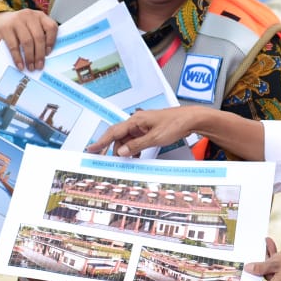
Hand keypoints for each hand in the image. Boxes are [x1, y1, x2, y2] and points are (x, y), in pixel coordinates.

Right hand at [0, 9, 57, 70]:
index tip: (48, 53)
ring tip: (30, 67)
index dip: (51, 41)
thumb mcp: (31, 27)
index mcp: (39, 16)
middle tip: (39, 66)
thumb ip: (39, 36)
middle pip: (38, 37)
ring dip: (30, 57)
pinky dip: (18, 58)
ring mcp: (16, 20)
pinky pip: (14, 46)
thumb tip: (45, 56)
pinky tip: (20, 64)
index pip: (51, 27)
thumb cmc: (18, 27)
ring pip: (27, 42)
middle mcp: (29, 16)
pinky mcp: (5, 28)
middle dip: (40, 54)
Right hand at [87, 106, 201, 156]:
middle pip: (118, 136)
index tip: (91, 149)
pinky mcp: (148, 130)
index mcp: (135, 120)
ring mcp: (142, 126)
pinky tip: (135, 156)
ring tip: (122, 162)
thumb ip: (137, 145)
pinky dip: (133, 149)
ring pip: (127, 139)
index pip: (113, 132)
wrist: (190, 119)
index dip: (101, 141)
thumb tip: (121, 152)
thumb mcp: (155, 138)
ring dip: (124, 150)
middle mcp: (136, 122)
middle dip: (111, 148)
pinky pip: (136, 140)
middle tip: (103, 159)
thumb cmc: (174, 124)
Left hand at [246, 246, 280, 280]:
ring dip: (271, 259)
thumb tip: (249, 270)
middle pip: (265, 278)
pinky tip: (275, 249)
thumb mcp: (276, 261)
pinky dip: (278, 263)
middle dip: (262, 262)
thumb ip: (260, 267)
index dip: (249, 279)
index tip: (242, 272)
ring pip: (274, 273)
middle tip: (258, 250)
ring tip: (268, 244)